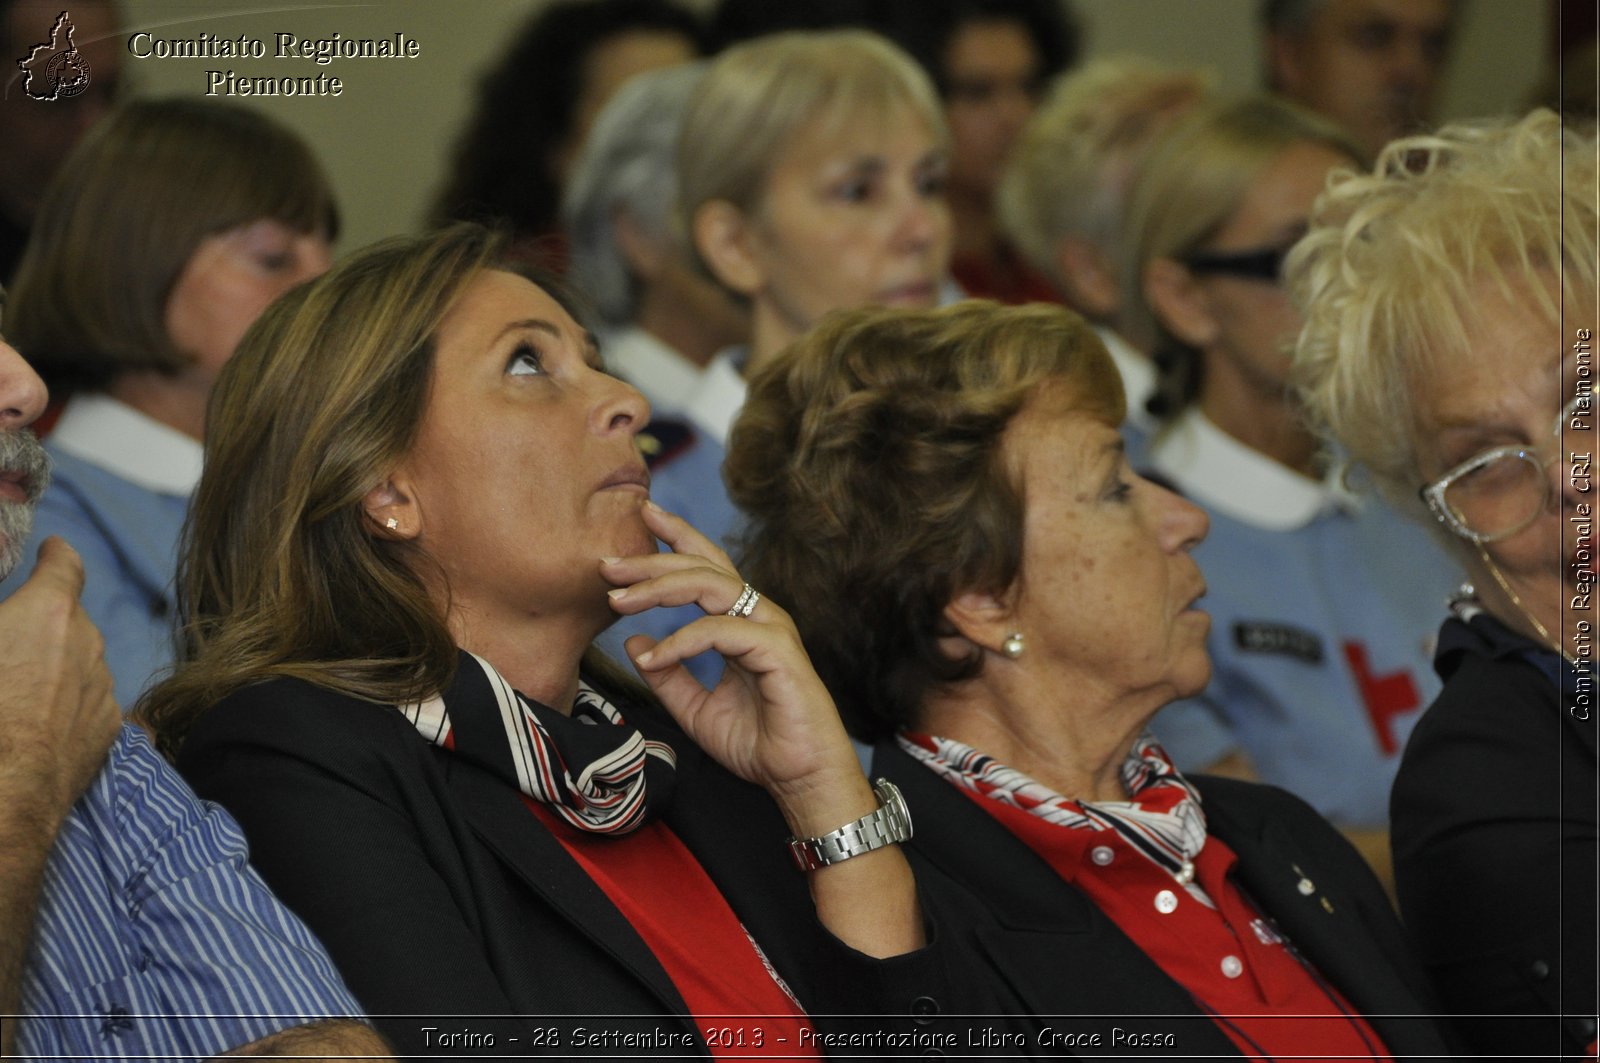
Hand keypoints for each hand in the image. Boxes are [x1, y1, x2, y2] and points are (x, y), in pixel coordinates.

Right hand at [0, 538, 120, 819]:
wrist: (3, 794)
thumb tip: (7, 629)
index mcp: (47, 612)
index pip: (64, 565)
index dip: (56, 555)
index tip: (52, 551)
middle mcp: (87, 642)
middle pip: (69, 618)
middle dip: (44, 624)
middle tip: (9, 644)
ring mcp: (103, 687)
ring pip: (82, 662)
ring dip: (57, 666)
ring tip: (18, 693)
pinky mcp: (110, 730)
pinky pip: (88, 702)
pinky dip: (68, 704)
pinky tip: (39, 724)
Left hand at [600, 503, 873, 835]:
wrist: (800, 779)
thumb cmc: (760, 745)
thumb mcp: (695, 710)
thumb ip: (667, 676)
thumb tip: (632, 642)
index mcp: (742, 622)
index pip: (706, 566)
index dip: (675, 539)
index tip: (641, 517)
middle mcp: (758, 616)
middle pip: (703, 566)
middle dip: (653, 560)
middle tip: (609, 565)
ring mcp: (770, 629)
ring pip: (711, 585)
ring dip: (660, 588)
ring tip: (619, 601)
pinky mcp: (776, 651)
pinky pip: (719, 631)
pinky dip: (680, 641)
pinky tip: (653, 657)